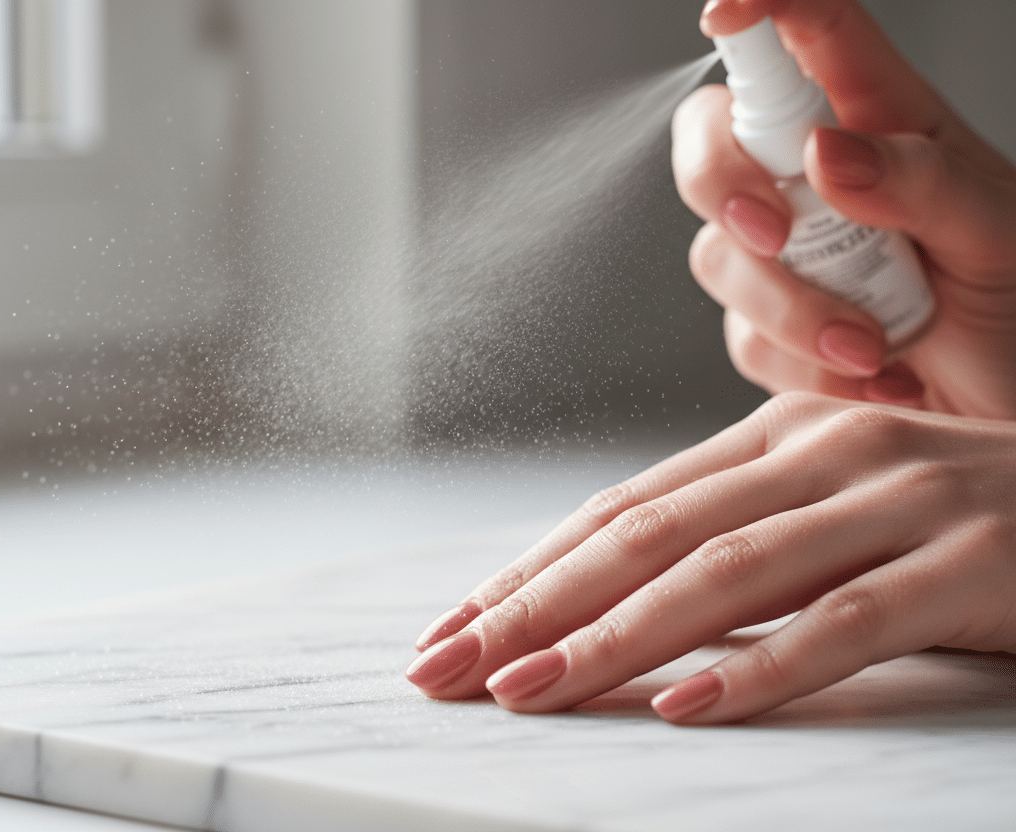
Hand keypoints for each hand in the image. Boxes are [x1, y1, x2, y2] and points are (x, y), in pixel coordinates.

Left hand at [406, 392, 1015, 722]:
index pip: (624, 509)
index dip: (531, 569)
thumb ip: (733, 532)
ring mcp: (899, 504)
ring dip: (614, 638)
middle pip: (648, 536)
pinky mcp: (972, 566)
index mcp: (777, 438)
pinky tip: (686, 707)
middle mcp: (825, 455)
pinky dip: (762, 669)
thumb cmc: (955, 521)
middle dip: (536, 607)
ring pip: (726, 574)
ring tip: (531, 689)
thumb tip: (606, 595)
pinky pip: (847, 623)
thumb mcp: (829, 508)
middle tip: (452, 666)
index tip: (454, 627)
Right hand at [675, 0, 1015, 416]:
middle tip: (777, 237)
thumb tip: (825, 153)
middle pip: (713, 139)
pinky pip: (745, 338)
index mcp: (882, 119)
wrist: (1009, 408)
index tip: (721, 17)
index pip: (807, 31)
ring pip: (720, 256)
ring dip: (790, 309)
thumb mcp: (998, 232)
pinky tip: (869, 373)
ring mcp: (787, 254)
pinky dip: (803, 367)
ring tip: (873, 343)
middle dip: (723, 186)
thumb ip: (919, 182)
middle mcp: (817, 178)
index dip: (756, 7)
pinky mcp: (771, 326)